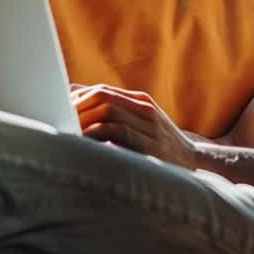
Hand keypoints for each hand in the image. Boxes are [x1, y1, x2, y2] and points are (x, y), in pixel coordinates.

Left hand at [69, 83, 197, 169]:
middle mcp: (145, 109)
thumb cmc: (160, 146)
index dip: (78, 98)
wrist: (195, 163)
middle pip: (103, 96)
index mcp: (141, 102)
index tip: (59, 110)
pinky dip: (98, 135)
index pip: (103, 90)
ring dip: (84, 120)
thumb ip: (116, 113)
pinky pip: (118, 133)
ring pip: (108, 111)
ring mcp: (149, 126)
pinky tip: (84, 144)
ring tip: (67, 132)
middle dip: (78, 106)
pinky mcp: (150, 145)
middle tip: (58, 121)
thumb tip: (78, 99)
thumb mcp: (141, 125)